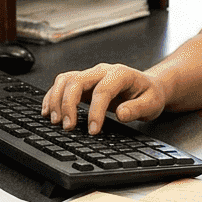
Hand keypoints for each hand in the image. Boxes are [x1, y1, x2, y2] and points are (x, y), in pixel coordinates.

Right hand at [40, 63, 167, 134]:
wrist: (149, 86)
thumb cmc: (150, 94)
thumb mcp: (152, 104)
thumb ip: (138, 109)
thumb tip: (121, 113)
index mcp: (121, 74)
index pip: (102, 90)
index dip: (95, 111)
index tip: (93, 130)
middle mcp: (102, 71)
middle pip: (77, 81)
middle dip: (68, 104)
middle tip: (68, 126)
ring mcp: (91, 75)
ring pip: (66, 80)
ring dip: (56, 99)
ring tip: (55, 120)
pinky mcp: (84, 82)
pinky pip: (63, 83)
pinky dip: (52, 96)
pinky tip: (48, 110)